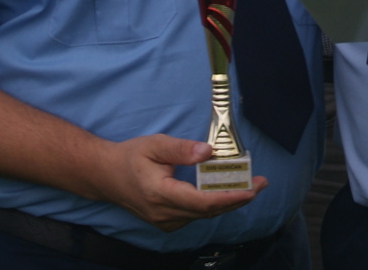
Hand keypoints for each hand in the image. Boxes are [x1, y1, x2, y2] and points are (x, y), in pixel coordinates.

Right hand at [93, 134, 264, 232]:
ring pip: (204, 215)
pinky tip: (226, 192)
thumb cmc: (130, 157)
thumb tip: (208, 152)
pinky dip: (214, 205)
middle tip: (261, 183)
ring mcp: (165, 221)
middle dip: (237, 198)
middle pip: (208, 211)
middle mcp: (164, 214)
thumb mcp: (154, 145)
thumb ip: (181, 149)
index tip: (253, 189)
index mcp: (160, 194)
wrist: (106, 176)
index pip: (203, 202)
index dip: (231, 197)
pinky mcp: (167, 222)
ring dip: (228, 202)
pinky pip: (196, 215)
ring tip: (250, 185)